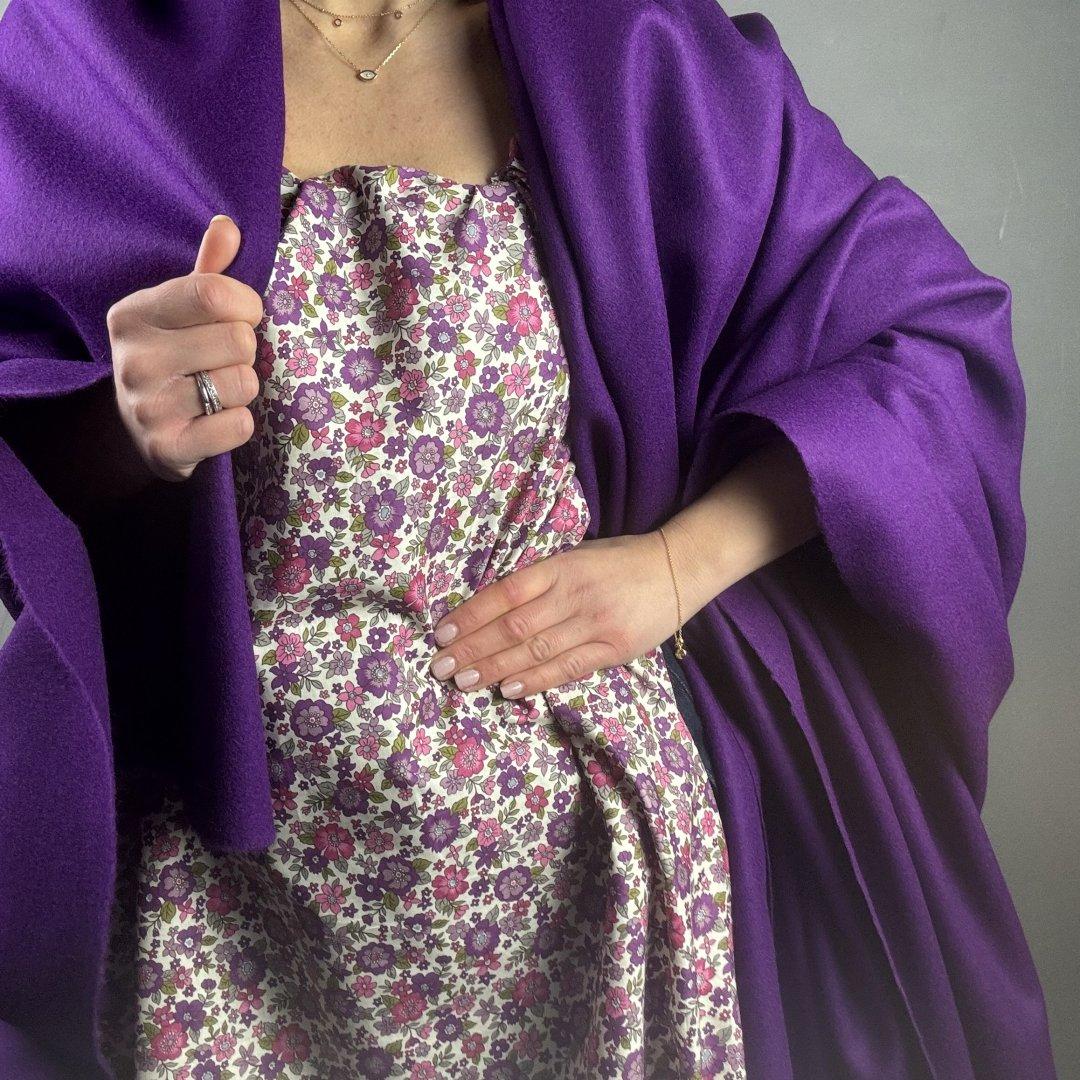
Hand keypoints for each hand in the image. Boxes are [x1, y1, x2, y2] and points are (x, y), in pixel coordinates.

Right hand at [105, 214, 263, 480]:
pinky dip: (240, 424)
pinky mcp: (167, 448)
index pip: (214, 293)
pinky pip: (239, 427)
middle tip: (225, 361)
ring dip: (244, 389)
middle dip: (246, 350)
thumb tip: (227, 226)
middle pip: (237, 340)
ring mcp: (147, 407)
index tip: (244, 317)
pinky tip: (218, 420)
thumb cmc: (173, 358)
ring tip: (218, 391)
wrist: (139, 431)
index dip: (247, 305)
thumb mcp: (181, 311)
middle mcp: (134, 359)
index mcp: (134, 314)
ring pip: (243, 384)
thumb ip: (208, 270)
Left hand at [428, 531, 682, 701]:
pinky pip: (568, 668)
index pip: (506, 592)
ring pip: (536, 651)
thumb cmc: (620, 560)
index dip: (472, 614)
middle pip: (514, 626)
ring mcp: (595, 623)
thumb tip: (492, 609)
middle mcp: (574, 594)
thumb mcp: (577, 556)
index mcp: (561, 566)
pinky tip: (508, 689)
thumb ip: (541, 580)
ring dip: (495, 668)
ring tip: (463, 682)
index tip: (442, 633)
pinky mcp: (615, 648)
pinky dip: (536, 680)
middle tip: (440, 666)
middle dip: (473, 648)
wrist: (678, 568)